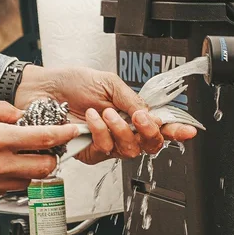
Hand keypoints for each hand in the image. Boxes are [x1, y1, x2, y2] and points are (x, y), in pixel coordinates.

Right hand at [0, 95, 78, 203]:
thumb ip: (3, 110)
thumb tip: (23, 117)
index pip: (43, 139)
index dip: (63, 135)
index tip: (73, 132)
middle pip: (43, 168)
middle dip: (52, 158)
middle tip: (48, 149)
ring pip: (27, 182)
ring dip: (31, 170)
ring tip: (20, 157)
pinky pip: (6, 190)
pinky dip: (10, 179)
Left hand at [15, 65, 196, 163]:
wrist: (43, 89)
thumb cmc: (72, 83)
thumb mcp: (108, 82)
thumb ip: (131, 100)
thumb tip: (150, 114)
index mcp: (131, 112)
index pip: (159, 126)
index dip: (176, 131)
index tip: (190, 132)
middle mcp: (122, 131)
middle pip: (149, 145)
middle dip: (149, 133)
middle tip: (141, 119)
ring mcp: (106, 143)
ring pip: (129, 150)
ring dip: (120, 130)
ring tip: (106, 113)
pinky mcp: (89, 151)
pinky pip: (104, 150)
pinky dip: (100, 132)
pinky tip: (90, 117)